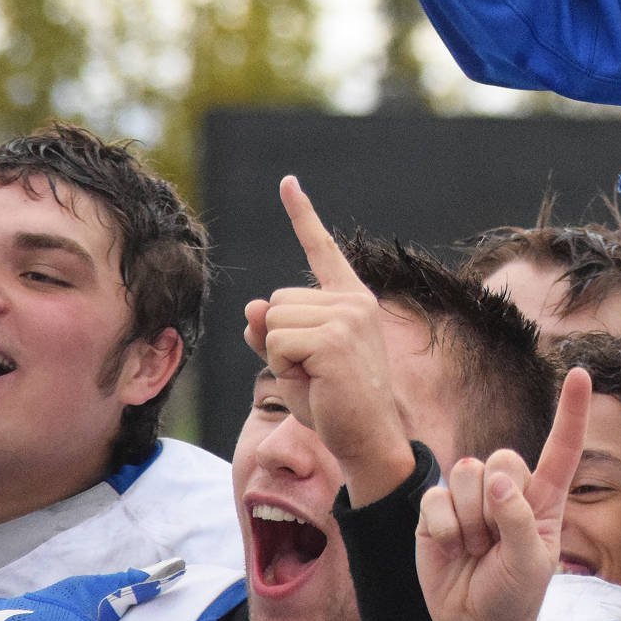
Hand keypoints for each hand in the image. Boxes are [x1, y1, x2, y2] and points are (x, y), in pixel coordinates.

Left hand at [243, 176, 410, 503]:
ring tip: (315, 377)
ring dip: (280, 355)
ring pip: (274, 321)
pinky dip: (283, 366)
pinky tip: (315, 381)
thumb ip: (272, 332)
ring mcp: (347, 315)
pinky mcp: (336, 337)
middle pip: (277, 301)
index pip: (321, 250)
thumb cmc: (333, 403)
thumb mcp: (295, 362)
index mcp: (350, 299)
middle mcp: (353, 300)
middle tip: (313, 370)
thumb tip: (254, 306)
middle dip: (279, 339)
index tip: (288, 182)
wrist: (366, 438)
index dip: (302, 214)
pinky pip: (277, 341)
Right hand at [418, 367, 590, 620]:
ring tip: (476, 550)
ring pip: (466, 473)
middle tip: (495, 545)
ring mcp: (471, 496)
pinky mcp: (437, 509)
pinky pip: (436, 499)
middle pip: (501, 457)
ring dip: (469, 522)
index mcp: (544, 496)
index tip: (580, 374)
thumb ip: (519, 519)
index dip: (571, 411)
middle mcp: (508, 487)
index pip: (562, 448)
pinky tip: (452, 550)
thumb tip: (496, 480)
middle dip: (495, 504)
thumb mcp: (533, 563)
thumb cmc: (515, 594)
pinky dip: (444, 530)